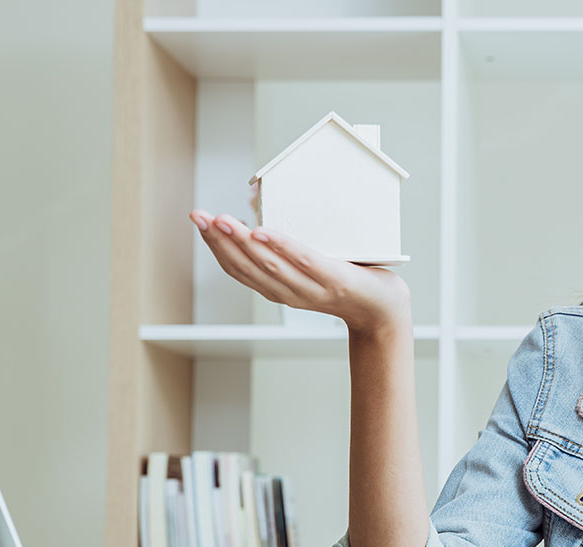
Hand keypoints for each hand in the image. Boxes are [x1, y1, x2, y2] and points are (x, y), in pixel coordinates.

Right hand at [188, 209, 411, 334]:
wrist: (383, 310)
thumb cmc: (347, 279)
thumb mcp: (311, 261)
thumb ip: (287, 239)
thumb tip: (260, 200)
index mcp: (279, 288)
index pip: (238, 268)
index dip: (215, 245)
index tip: (199, 220)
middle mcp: (289, 293)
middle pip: (247, 267)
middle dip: (220, 240)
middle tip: (200, 215)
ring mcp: (312, 290)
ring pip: (270, 265)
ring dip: (243, 241)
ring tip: (223, 220)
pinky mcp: (336, 281)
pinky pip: (305, 262)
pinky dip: (282, 247)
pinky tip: (263, 233)